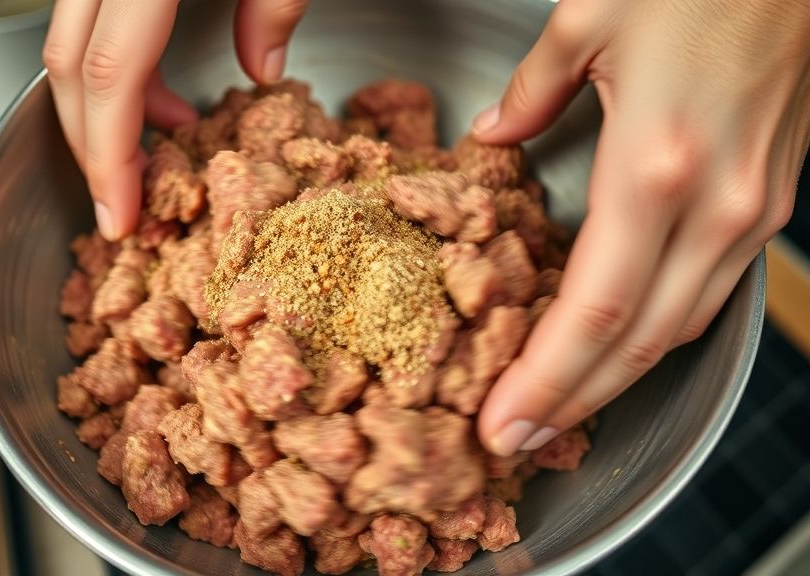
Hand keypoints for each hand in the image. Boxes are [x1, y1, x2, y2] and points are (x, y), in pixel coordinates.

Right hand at [43, 0, 309, 240]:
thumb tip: (263, 71)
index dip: (109, 156)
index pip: (111, 74)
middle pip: (71, 67)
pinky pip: (92, 19)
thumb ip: (275, 7)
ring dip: (106, 108)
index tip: (120, 218)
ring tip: (167, 146)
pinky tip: (163, 95)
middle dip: (93, 145)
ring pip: (73, 43)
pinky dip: (119, 66)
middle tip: (127, 201)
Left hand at [475, 0, 809, 454]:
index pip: (595, 313)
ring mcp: (753, 209)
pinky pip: (708, 291)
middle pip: (639, 343)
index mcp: (655, 167)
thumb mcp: (589, 18)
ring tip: (556, 411)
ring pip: (681, 328)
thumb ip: (532, 91)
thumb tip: (494, 134)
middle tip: (516, 445)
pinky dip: (657, 333)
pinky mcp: (771, 200)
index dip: (546, 382)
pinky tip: (617, 346)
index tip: (502, 425)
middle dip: (573, 405)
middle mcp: (715, 205)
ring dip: (616, 380)